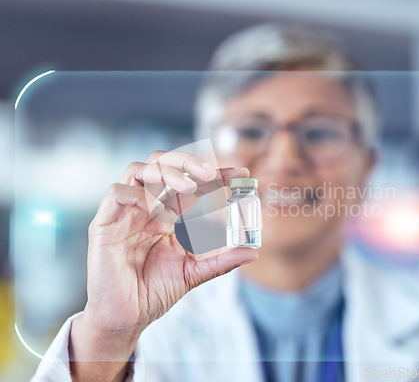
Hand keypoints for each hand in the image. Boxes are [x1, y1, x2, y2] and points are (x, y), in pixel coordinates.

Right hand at [82, 151, 256, 333]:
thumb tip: (252, 252)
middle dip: (187, 161)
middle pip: (161, 163)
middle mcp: (146, 206)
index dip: (215, 174)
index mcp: (166, 213)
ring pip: (139, 169)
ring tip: (189, 187)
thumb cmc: (154, 291)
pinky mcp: (105, 223)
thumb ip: (221, 260)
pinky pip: (118, 193)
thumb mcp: (194, 272)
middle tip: (211, 174)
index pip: (190, 182)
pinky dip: (138, 194)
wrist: (127, 317)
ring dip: (166, 172)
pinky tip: (156, 210)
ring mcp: (125, 212)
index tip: (241, 174)